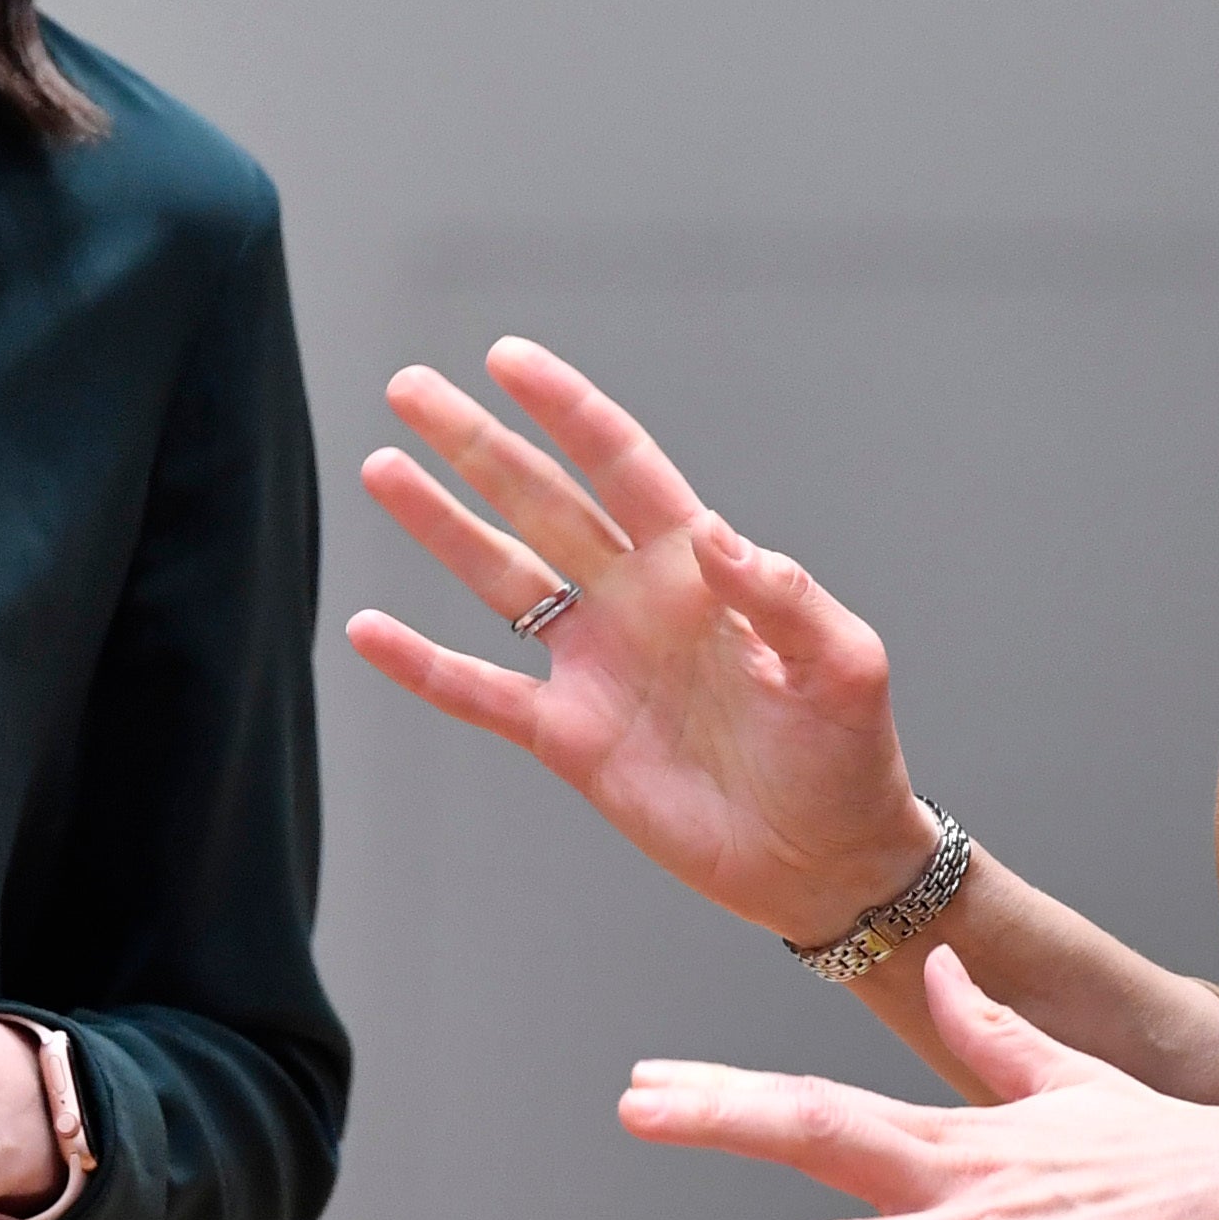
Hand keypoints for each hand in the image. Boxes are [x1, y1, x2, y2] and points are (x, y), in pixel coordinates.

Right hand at [346, 336, 940, 943]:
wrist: (825, 860)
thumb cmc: (849, 756)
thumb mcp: (842, 667)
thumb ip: (784, 599)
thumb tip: (720, 534)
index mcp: (698, 569)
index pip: (621, 466)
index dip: (566, 410)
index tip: (507, 359)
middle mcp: (635, 601)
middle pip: (539, 502)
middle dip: (476, 443)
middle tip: (410, 387)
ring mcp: (596, 665)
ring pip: (501, 576)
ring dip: (441, 525)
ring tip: (381, 467)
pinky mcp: (571, 737)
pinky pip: (482, 692)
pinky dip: (424, 665)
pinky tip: (368, 629)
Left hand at [622, 948, 1218, 1219]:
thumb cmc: (1158, 1145)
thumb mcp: (1062, 1075)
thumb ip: (988, 1032)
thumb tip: (942, 970)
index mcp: (953, 1133)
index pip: (819, 1103)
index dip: (732, 1092)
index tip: (658, 1079)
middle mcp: (950, 1179)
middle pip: (814, 1140)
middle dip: (719, 1123)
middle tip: (633, 1104)